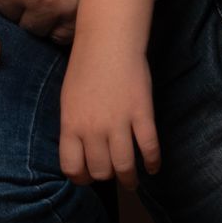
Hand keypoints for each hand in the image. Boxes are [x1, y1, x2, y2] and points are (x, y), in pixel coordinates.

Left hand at [58, 33, 158, 186]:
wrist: (107, 41)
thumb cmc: (85, 67)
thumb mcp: (68, 99)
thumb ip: (74, 127)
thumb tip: (80, 152)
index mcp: (70, 123)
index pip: (71, 167)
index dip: (80, 178)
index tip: (88, 177)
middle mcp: (93, 127)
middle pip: (100, 171)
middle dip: (107, 177)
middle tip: (112, 175)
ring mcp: (118, 122)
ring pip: (124, 167)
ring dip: (129, 179)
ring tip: (132, 181)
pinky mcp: (142, 114)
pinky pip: (149, 149)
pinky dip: (152, 163)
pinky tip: (152, 167)